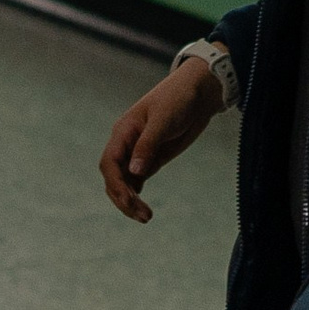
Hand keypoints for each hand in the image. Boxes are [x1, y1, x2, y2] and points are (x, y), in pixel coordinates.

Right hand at [99, 54, 223, 223]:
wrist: (198, 92)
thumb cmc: (178, 99)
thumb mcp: (163, 120)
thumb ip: (148, 145)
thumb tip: (134, 172)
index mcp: (124, 132)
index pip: (109, 162)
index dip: (116, 184)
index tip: (130, 199)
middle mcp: (127, 144)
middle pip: (114, 177)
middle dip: (123, 198)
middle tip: (143, 216)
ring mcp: (138, 152)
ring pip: (124, 181)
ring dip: (130, 200)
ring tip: (146, 217)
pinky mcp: (152, 157)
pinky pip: (136, 179)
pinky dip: (136, 194)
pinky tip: (143, 207)